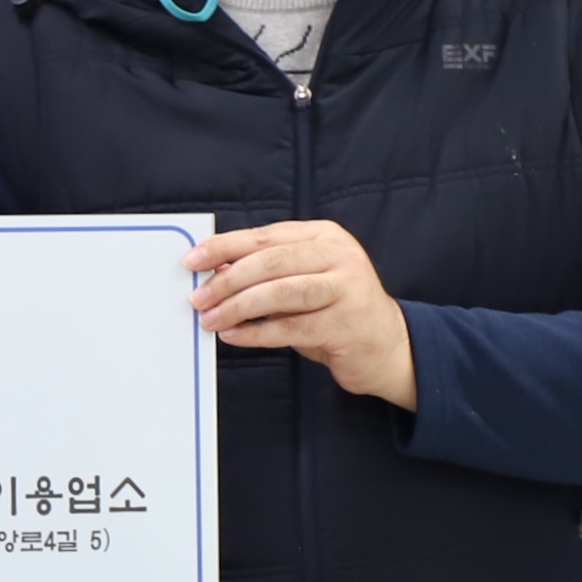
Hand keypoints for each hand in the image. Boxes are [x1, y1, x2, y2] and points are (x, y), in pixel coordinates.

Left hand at [186, 220, 415, 407]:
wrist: (388, 345)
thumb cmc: (336, 310)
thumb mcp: (304, 280)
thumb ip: (267, 272)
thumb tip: (215, 271)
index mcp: (325, 236)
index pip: (266, 237)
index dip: (225, 247)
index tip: (193, 260)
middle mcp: (339, 256)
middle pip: (271, 262)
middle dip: (227, 280)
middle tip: (198, 297)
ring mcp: (346, 289)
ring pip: (280, 293)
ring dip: (237, 307)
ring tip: (210, 318)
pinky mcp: (345, 325)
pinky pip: (290, 328)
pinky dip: (256, 332)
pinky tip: (234, 336)